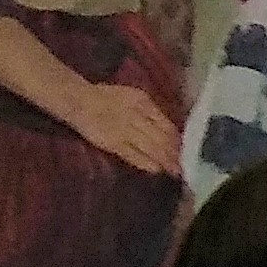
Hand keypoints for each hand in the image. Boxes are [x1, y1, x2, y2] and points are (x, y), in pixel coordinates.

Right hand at [65, 78, 182, 176]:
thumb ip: (150, 110)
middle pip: (161, 137)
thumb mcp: (133, 96)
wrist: (79, 100)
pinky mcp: (113, 144)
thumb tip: (169, 128)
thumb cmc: (107, 97)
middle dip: (175, 153)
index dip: (178, 139)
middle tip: (185, 165)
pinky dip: (146, 163)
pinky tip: (157, 170)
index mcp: (143, 102)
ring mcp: (125, 131)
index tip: (187, 149)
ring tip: (175, 171)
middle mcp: (137, 116)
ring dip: (165, 161)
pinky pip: (133, 155)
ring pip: (151, 147)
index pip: (166, 124)